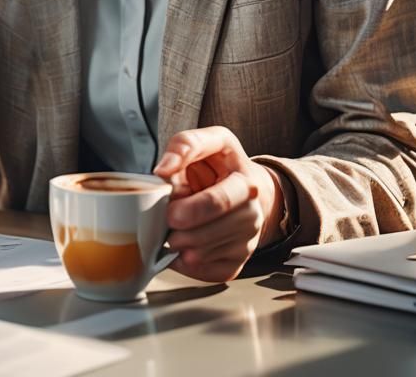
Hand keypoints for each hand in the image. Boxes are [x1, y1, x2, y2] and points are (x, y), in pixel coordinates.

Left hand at [154, 126, 284, 282]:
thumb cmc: (220, 165)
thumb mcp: (207, 143)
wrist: (245, 189)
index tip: (170, 212)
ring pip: (203, 254)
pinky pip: (206, 272)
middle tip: (166, 221)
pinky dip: (185, 263)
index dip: (190, 210)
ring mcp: (248, 240)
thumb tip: (163, 171)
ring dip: (179, 245)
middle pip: (207, 234)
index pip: (218, 202)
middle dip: (179, 230)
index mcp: (245, 181)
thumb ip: (184, 146)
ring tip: (173, 229)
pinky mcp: (238, 261)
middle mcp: (252, 213)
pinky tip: (182, 245)